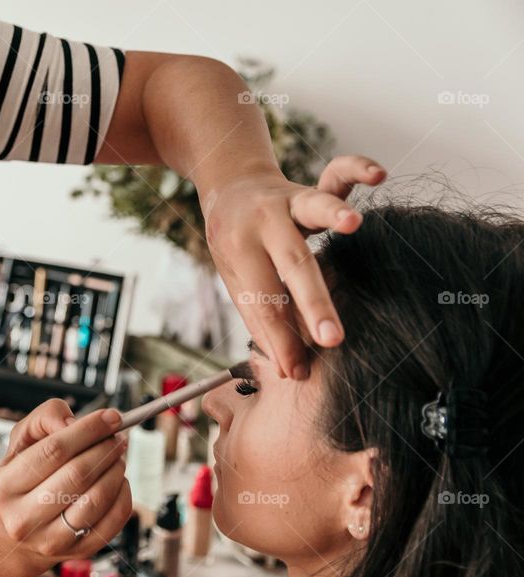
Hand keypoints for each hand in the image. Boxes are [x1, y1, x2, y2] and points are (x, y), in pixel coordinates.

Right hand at [0, 400, 131, 569]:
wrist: (20, 529)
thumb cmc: (25, 478)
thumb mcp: (23, 441)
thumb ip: (44, 418)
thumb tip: (73, 423)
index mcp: (5, 486)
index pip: (53, 450)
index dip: (88, 430)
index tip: (111, 417)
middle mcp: (23, 518)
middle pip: (77, 475)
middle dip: (105, 449)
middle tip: (117, 437)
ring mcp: (51, 540)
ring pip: (97, 499)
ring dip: (115, 470)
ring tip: (116, 457)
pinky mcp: (78, 551)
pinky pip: (113, 520)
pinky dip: (123, 494)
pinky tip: (117, 481)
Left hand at [200, 155, 386, 378]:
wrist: (229, 185)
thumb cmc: (236, 244)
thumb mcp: (237, 280)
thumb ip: (262, 320)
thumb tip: (289, 369)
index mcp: (239, 250)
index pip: (264, 302)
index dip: (280, 340)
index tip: (297, 373)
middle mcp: (264, 222)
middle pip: (291, 262)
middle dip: (312, 301)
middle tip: (331, 339)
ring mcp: (289, 200)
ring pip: (313, 206)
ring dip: (333, 214)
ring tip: (354, 224)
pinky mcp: (312, 186)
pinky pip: (338, 175)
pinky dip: (358, 169)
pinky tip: (379, 175)